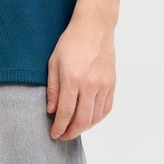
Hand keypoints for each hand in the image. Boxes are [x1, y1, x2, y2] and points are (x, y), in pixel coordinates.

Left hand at [46, 15, 115, 140]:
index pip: (65, 113)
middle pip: (82, 120)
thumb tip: (52, 111)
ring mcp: (103, 85)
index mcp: (72, 79)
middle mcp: (90, 85)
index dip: (59, 127)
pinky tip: (89, 119)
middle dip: (71, 132)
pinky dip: (98, 118)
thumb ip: (53, 88)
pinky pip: (106, 108)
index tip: (54, 134)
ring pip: (96, 117)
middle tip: (63, 136)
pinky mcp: (112, 83)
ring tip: (75, 128)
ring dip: (85, 127)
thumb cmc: (71, 42)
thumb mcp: (54, 62)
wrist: (94, 27)